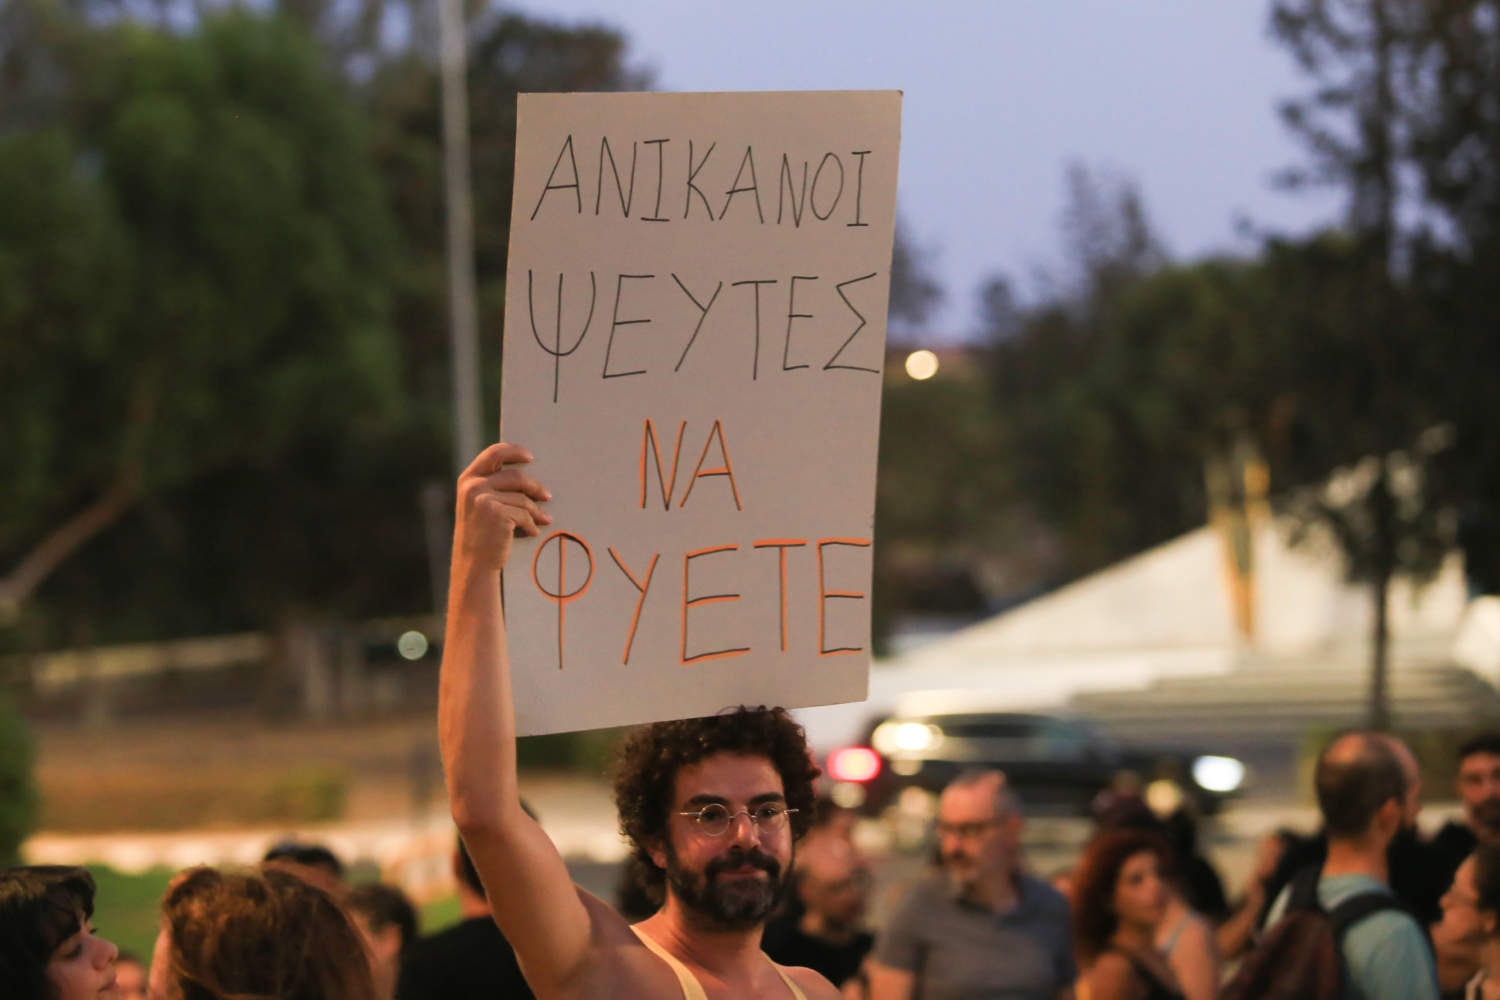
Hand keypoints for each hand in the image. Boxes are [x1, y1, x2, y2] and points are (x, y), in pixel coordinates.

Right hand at [453, 443, 552, 572]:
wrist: (473, 564)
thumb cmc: (479, 535)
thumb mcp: (476, 505)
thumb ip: (491, 487)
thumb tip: (525, 478)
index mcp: (467, 479)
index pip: (493, 453)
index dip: (514, 451)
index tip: (530, 457)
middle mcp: (473, 486)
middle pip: (516, 476)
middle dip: (535, 486)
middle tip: (547, 496)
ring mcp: (483, 499)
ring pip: (523, 498)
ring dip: (536, 511)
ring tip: (544, 519)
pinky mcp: (497, 513)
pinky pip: (525, 514)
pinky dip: (532, 524)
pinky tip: (533, 532)